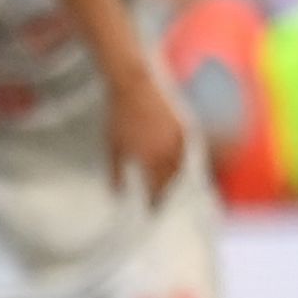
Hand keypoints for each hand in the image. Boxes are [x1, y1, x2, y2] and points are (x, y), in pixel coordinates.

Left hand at [106, 71, 192, 203]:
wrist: (134, 85)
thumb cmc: (119, 116)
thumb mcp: (113, 146)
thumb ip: (116, 173)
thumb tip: (116, 194)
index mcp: (150, 159)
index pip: (156, 190)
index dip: (154, 203)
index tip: (151, 212)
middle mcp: (168, 152)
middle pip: (170, 181)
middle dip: (164, 192)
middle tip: (159, 202)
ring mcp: (178, 140)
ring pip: (179, 167)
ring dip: (172, 178)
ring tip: (165, 185)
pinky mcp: (184, 128)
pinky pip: (184, 152)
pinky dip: (178, 162)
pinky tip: (171, 164)